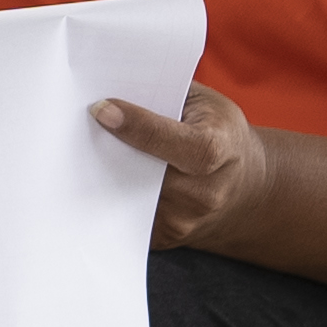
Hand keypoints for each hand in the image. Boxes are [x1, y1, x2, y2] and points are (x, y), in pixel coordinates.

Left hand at [91, 85, 272, 249]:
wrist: (247, 185)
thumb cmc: (220, 133)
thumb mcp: (206, 103)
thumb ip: (166, 93)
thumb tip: (115, 89)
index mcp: (217, 149)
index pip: (173, 140)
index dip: (136, 125)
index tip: (101, 109)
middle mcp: (204, 192)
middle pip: (141, 171)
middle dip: (109, 149)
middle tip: (79, 128)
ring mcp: (184, 220)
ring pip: (126, 194)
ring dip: (104, 173)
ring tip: (88, 150)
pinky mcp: (166, 237)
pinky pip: (126, 216)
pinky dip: (110, 195)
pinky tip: (101, 175)